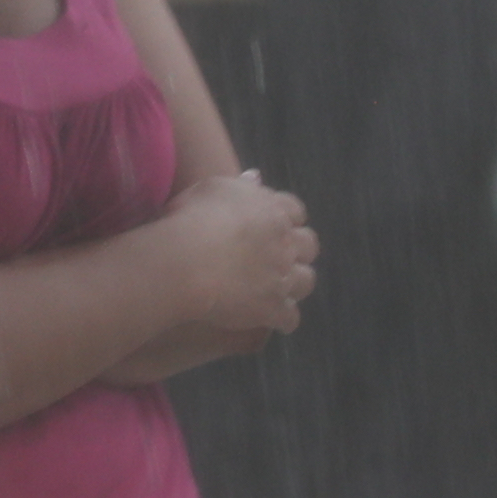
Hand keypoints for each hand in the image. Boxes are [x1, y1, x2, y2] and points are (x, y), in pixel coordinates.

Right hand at [159, 168, 318, 335]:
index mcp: (273, 210)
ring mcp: (282, 277)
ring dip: (295, 284)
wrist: (188, 260)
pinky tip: (270, 320)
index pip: (295, 210)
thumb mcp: (214, 188)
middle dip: (298, 250)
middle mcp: (285, 242)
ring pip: (306, 281)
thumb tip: (256, 177)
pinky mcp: (273, 309)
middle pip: (309, 245)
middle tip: (280, 257)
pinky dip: (282, 319)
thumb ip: (240, 186)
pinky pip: (290, 318)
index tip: (275, 225)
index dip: (286, 218)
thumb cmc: (193, 218)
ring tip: (278, 290)